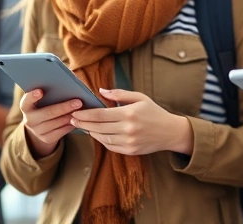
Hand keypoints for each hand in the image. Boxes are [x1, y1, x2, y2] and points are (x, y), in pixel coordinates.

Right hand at [20, 89, 82, 158]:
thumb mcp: (44, 100)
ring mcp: (37, 131)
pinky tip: (78, 119)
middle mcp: (29, 120)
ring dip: (70, 116)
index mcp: (26, 107)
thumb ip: (50, 93)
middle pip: (48, 113)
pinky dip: (70, 125)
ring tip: (81, 110)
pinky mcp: (46, 139)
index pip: (26, 101)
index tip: (40, 91)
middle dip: (64, 107)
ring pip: (56, 123)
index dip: (32, 96)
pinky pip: (61, 132)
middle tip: (78, 102)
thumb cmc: (45, 106)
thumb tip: (68, 85)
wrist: (40, 126)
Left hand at [70, 88, 192, 155]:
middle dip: (83, 123)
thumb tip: (100, 91)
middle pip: (98, 127)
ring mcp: (129, 142)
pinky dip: (101, 140)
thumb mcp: (140, 98)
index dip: (85, 114)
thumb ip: (119, 94)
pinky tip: (96, 134)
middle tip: (72, 120)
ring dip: (90, 132)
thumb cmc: (154, 112)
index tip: (75, 113)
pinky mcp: (130, 151)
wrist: (170, 132)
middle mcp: (128, 129)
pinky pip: (110, 146)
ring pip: (102, 138)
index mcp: (130, 113)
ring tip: (83, 126)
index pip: (100, 115)